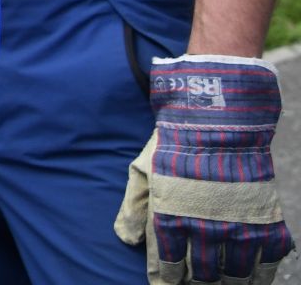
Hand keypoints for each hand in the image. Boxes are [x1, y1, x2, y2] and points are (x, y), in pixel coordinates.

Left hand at [114, 55, 292, 283]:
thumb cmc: (176, 147)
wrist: (220, 123)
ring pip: (234, 274)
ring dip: (227, 283)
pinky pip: (267, 263)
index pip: (168, 262)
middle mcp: (205, 228)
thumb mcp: (144, 171)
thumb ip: (133, 207)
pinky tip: (254, 282)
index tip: (169, 283)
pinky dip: (261, 277)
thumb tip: (125, 240)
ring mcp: (239, 227)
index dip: (168, 278)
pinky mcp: (267, 223)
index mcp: (171, 217)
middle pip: (202, 274)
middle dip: (197, 284)